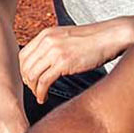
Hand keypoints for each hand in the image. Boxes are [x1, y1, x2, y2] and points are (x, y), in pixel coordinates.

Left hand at [19, 17, 133, 104]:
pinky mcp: (63, 63)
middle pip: (25, 66)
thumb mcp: (65, 37)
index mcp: (46, 34)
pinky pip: (43, 81)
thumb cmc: (92, 40)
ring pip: (32, 75)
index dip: (23, 70)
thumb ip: (52, 46)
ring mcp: (54, 51)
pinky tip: (44, 98)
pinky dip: (41, 92)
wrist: (109, 36)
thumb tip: (42, 63)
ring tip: (40, 95)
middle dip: (27, 81)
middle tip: (34, 90)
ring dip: (33, 89)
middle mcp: (47, 41)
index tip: (29, 80)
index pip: (23, 55)